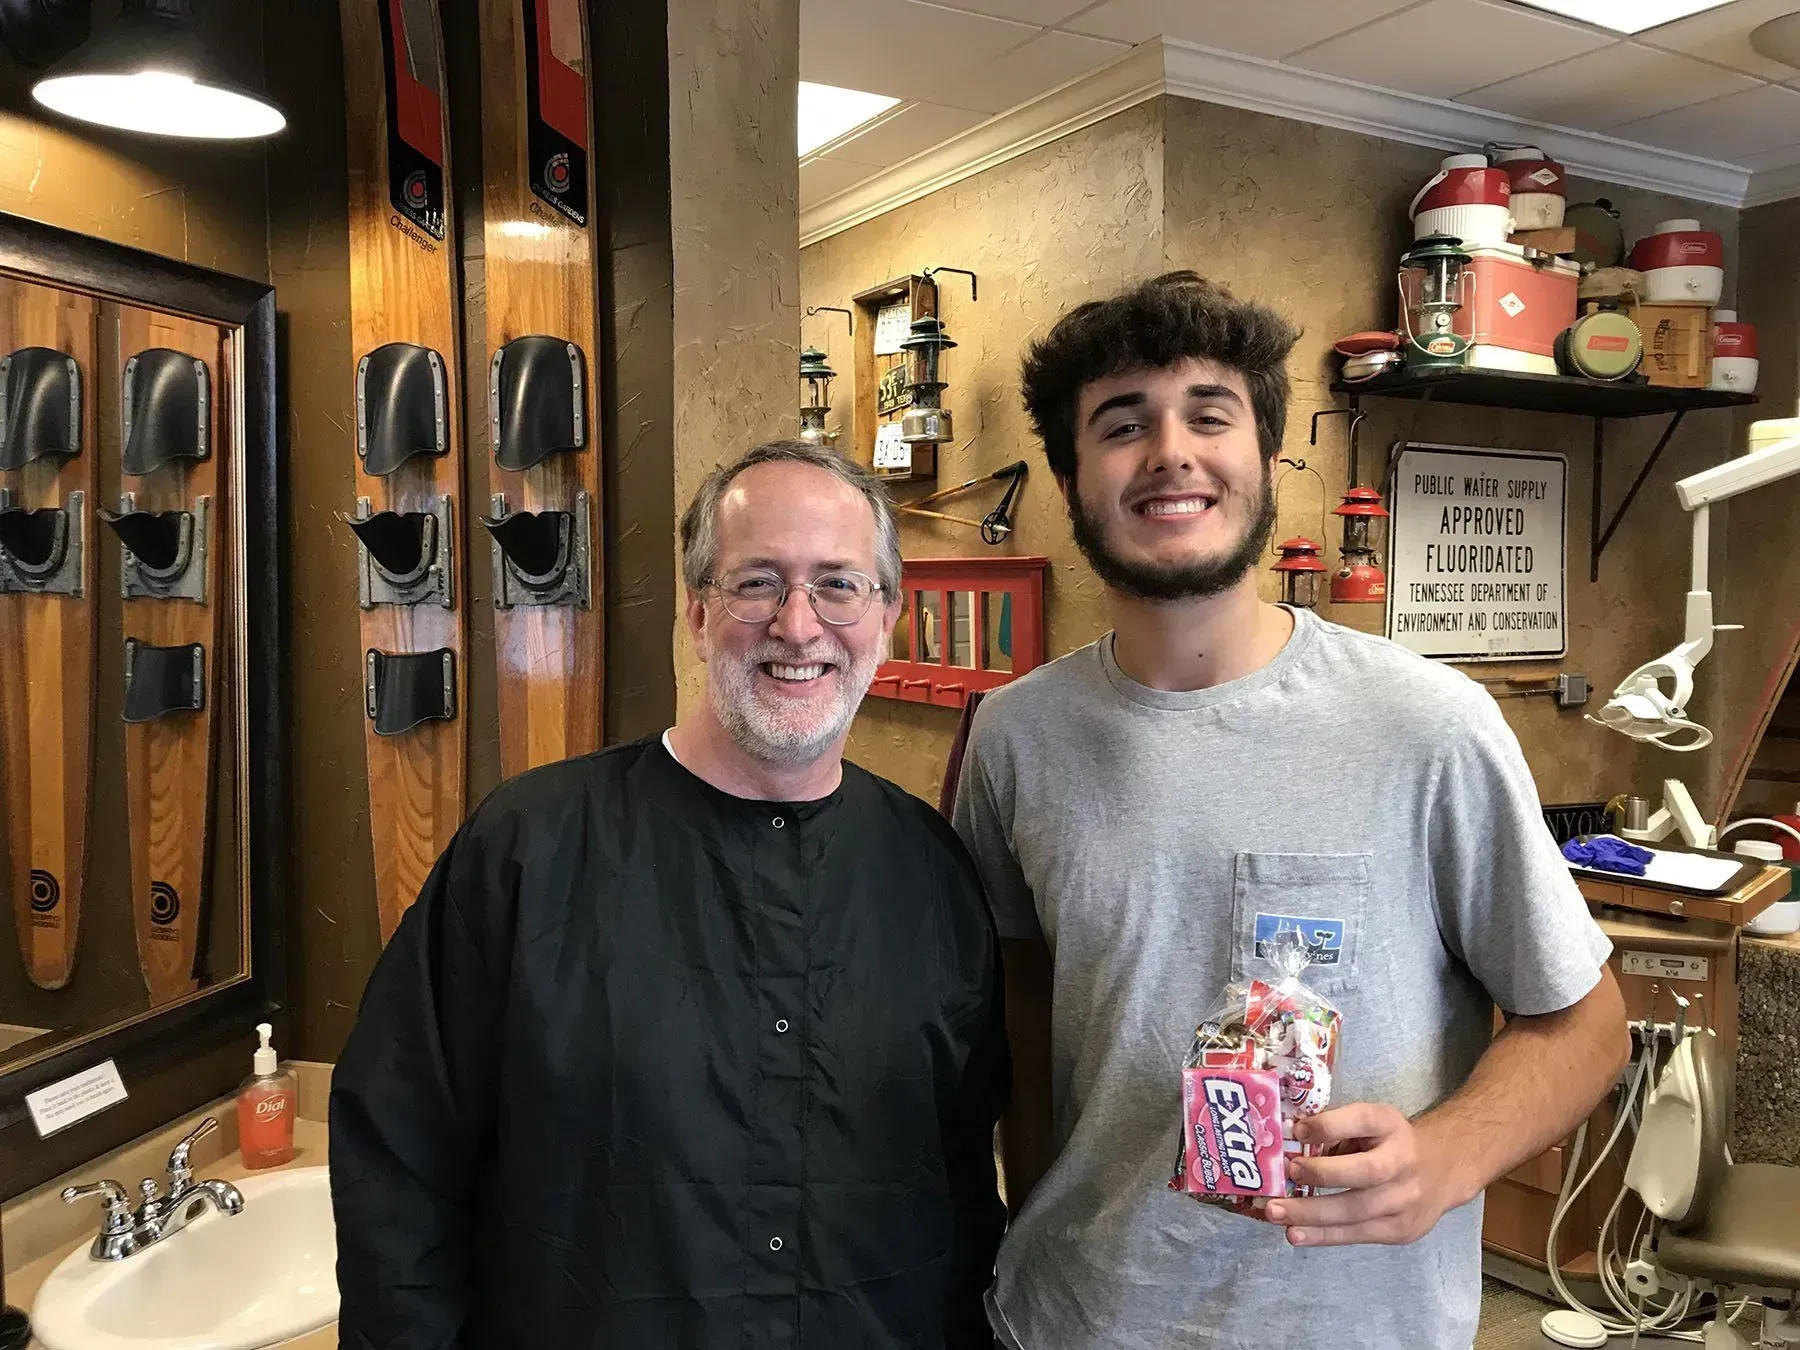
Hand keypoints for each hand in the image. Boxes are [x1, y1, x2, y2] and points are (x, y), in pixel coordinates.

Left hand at [1262, 1103, 1467, 1247]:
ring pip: (1357, 1211)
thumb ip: (1336, 1129)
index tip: (1298, 1131)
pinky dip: (1323, 1235)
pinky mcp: (1400, 1231)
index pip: (1363, 1120)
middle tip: (1285, 1175)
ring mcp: (1405, 1201)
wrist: (1442, 1171)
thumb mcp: (1370, 1123)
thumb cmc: (1389, 1144)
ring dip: (1312, 1215)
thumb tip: (1291, 1142)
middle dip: (1320, 1175)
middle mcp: (1403, 1162)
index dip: (1330, 1125)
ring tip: (1276, 1214)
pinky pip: (1357, 1234)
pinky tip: (1296, 1234)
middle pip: (1364, 1172)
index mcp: (1390, 1125)